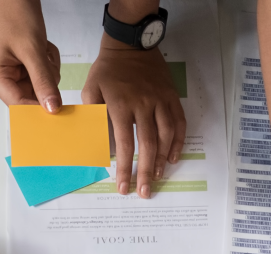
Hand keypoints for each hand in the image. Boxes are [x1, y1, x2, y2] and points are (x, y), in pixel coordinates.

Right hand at [0, 0, 61, 111]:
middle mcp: (3, 75)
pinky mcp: (25, 64)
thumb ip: (43, 80)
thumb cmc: (16, 16)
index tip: (59, 111)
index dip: (38, 109)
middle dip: (45, 80)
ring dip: (49, 68)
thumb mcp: (32, 51)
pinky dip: (49, 61)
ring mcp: (15, 70)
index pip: (18, 103)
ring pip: (41, 84)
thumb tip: (52, 108)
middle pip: (32, 95)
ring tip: (43, 49)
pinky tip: (44, 47)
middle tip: (46, 62)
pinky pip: (44, 73)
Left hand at [82, 37, 185, 198]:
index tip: (123, 187)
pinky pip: (179, 122)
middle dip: (145, 171)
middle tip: (144, 192)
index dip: (124, 168)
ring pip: (167, 135)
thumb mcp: (91, 90)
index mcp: (121, 105)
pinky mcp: (172, 97)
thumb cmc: (107, 69)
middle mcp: (144, 105)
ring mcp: (160, 100)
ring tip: (157, 176)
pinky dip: (178, 141)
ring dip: (162, 159)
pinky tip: (173, 157)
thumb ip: (94, 117)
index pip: (125, 143)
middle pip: (148, 144)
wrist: (131, 44)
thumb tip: (96, 145)